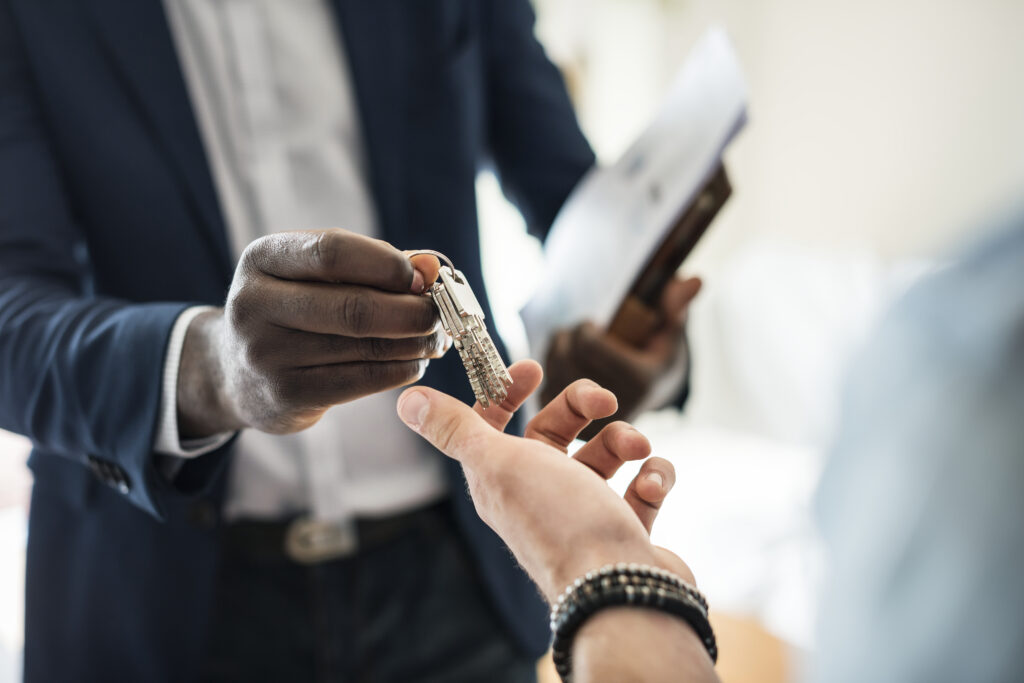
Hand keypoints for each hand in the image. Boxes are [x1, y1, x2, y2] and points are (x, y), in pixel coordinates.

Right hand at [178, 229, 446, 436]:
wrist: (235, 372)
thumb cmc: (294, 310)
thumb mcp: (315, 275)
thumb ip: (373, 264)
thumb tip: (430, 266)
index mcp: (262, 258)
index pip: (333, 252)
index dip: (388, 264)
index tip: (423, 278)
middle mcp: (254, 304)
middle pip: (354, 307)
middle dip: (411, 311)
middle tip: (440, 315)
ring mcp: (267, 354)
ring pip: (364, 347)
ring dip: (414, 343)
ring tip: (435, 339)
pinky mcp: (286, 395)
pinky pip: (361, 380)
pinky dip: (400, 370)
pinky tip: (414, 362)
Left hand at [397, 360, 692, 601]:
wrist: (620, 590)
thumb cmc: (558, 521)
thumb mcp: (498, 463)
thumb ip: (455, 429)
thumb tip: (407, 399)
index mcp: (501, 479)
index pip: (494, 425)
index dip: (507, 392)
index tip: (534, 369)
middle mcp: (539, 495)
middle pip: (555, 432)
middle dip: (582, 407)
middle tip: (606, 401)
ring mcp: (584, 514)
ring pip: (604, 456)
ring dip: (624, 440)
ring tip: (637, 449)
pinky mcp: (624, 530)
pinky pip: (641, 487)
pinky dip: (653, 477)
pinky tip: (652, 484)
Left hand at [543, 276, 700, 438]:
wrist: (645, 399)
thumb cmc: (656, 356)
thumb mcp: (670, 332)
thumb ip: (676, 306)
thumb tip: (695, 280)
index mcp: (640, 381)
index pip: (589, 344)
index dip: (584, 328)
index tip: (592, 324)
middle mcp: (615, 406)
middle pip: (567, 356)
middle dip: (569, 337)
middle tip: (580, 333)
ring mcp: (591, 421)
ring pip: (551, 371)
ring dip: (557, 351)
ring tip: (572, 347)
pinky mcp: (571, 429)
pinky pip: (544, 388)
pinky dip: (549, 372)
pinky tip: (563, 366)